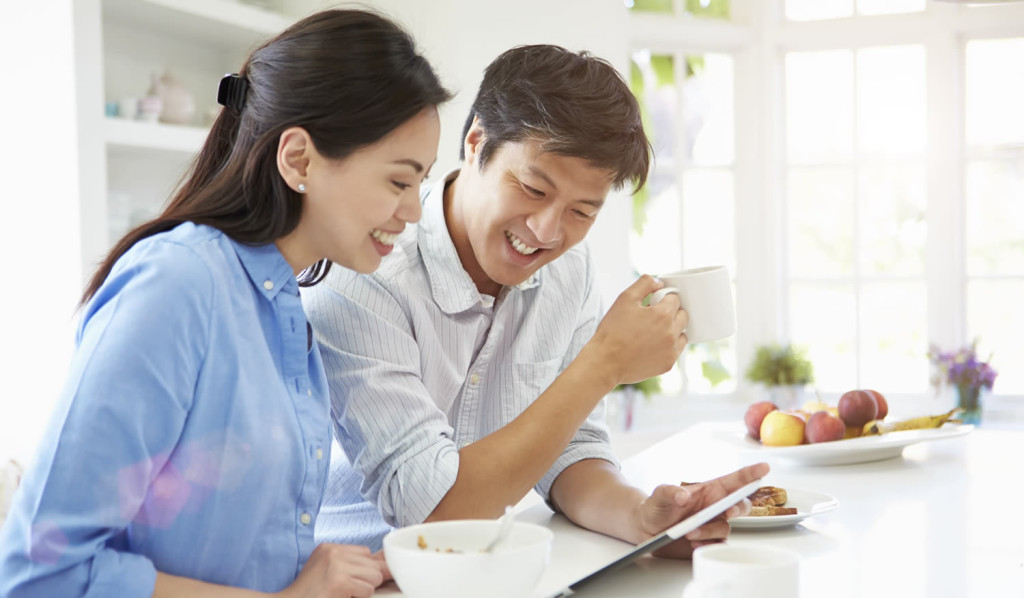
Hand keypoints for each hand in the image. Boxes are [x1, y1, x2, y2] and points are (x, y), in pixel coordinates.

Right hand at [278, 543, 386, 597]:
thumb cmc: (309, 594)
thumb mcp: (328, 571)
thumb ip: (351, 564)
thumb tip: (386, 564)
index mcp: (329, 548)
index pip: (365, 552)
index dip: (365, 569)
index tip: (354, 580)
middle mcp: (334, 552)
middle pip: (373, 563)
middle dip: (367, 580)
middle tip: (348, 590)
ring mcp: (337, 566)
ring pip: (375, 577)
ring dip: (364, 591)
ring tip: (345, 594)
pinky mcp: (340, 582)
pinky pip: (368, 590)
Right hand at [588, 275, 688, 385]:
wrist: (605, 362)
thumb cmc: (613, 330)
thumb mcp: (624, 299)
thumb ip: (644, 284)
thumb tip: (659, 283)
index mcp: (663, 314)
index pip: (675, 299)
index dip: (663, 299)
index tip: (653, 304)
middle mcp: (672, 332)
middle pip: (683, 315)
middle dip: (671, 313)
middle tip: (653, 317)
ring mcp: (672, 350)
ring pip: (683, 334)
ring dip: (673, 330)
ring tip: (653, 332)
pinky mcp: (668, 364)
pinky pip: (676, 350)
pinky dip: (668, 346)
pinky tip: (652, 346)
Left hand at [633, 463, 769, 558]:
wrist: (646, 530)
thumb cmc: (656, 507)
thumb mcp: (659, 495)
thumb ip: (669, 492)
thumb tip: (683, 495)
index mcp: (709, 490)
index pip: (734, 480)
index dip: (751, 473)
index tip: (764, 468)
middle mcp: (715, 506)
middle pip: (741, 505)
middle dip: (740, 508)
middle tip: (729, 512)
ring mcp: (713, 524)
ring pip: (726, 528)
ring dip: (710, 531)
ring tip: (689, 533)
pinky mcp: (708, 541)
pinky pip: (718, 545)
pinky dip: (708, 545)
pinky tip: (694, 544)